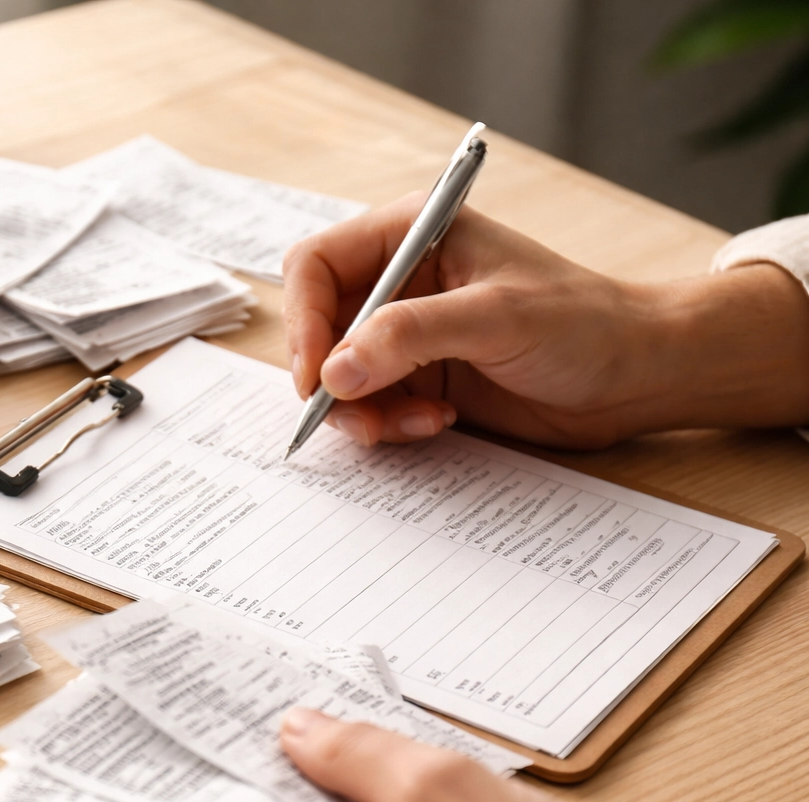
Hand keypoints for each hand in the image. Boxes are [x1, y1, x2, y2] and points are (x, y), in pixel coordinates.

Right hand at [284, 194, 808, 448]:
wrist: (637, 375)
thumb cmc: (584, 323)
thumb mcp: (495, 317)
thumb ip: (410, 336)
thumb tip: (335, 370)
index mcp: (411, 234)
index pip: (316, 266)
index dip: (305, 319)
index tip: (316, 374)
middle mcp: (399, 281)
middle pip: (317, 326)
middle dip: (329, 376)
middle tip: (354, 414)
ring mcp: (406, 333)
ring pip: (337, 375)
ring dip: (360, 409)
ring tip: (409, 424)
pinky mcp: (419, 378)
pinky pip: (370, 405)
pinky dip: (388, 424)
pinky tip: (437, 422)